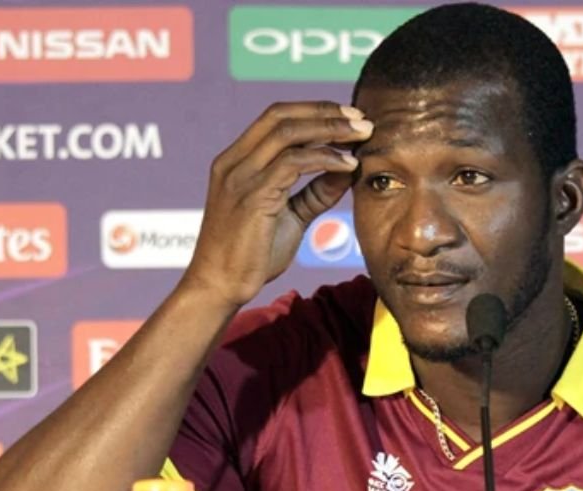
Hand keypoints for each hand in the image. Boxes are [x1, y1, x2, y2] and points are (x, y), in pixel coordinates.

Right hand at [184, 101, 372, 306]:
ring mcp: (239, 177)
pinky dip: (325, 158)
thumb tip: (348, 170)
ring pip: (288, 133)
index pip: (275, 117)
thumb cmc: (251, 256)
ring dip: (331, 130)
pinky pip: (293, 163)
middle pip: (281, 115)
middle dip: (326, 111)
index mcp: (235, 161)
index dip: (314, 110)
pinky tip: (348, 165)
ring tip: (362, 135)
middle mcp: (233, 162)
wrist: (220, 288)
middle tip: (363, 119)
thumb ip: (314, 192)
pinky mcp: (251, 197)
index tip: (349, 117)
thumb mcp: (290, 217)